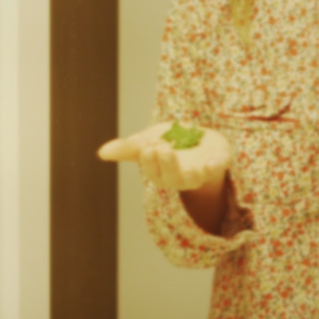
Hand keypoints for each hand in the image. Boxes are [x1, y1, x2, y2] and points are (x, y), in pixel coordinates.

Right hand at [98, 122, 230, 191]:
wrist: (201, 139)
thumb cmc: (171, 144)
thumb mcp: (147, 141)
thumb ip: (128, 148)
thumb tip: (101, 152)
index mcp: (160, 173)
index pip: (152, 172)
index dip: (149, 160)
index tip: (147, 145)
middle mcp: (179, 178)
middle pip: (171, 179)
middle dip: (165, 164)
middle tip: (159, 146)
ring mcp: (199, 172)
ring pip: (191, 178)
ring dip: (184, 169)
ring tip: (173, 152)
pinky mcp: (217, 163)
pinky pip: (217, 169)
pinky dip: (214, 166)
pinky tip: (212, 162)